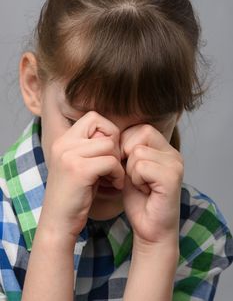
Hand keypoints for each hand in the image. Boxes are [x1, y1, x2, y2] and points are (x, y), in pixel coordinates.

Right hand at [39, 111, 124, 238]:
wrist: (59, 223)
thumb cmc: (75, 195)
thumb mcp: (80, 165)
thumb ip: (92, 147)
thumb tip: (114, 135)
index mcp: (63, 140)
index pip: (93, 117)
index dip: (107, 131)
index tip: (108, 153)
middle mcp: (64, 143)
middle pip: (104, 128)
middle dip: (115, 146)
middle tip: (113, 165)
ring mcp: (69, 155)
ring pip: (110, 145)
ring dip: (118, 162)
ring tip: (113, 177)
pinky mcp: (79, 170)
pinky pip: (111, 162)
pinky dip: (118, 174)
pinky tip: (114, 185)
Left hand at [120, 124, 183, 245]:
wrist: (150, 228)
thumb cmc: (138, 198)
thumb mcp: (128, 168)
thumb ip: (126, 149)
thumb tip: (111, 134)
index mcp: (164, 149)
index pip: (140, 128)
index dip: (125, 144)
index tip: (125, 165)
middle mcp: (173, 153)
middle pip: (140, 133)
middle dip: (127, 154)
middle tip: (133, 175)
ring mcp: (175, 164)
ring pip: (138, 151)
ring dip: (131, 171)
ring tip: (140, 184)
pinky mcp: (172, 177)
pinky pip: (141, 166)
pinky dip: (136, 180)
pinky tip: (144, 190)